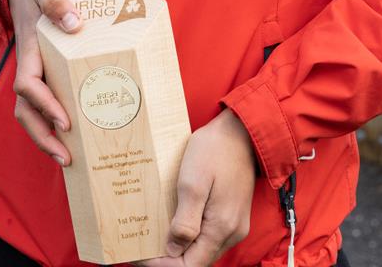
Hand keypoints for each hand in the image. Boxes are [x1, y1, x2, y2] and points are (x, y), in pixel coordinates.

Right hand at [6, 0, 81, 164]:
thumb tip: (73, 24)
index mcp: (30, 49)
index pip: (27, 85)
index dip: (44, 105)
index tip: (65, 122)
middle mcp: (30, 64)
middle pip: (26, 110)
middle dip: (42, 136)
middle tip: (67, 158)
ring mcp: (37, 70)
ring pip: (32, 111)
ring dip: (46, 136)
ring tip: (70, 159)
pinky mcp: (48, 70)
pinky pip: (47, 101)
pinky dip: (55, 121)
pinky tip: (77, 135)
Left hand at [135, 108, 256, 266]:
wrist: (239, 129)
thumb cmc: (215, 150)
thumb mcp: (193, 183)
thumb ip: (185, 221)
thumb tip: (173, 251)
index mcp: (222, 228)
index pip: (190, 266)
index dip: (164, 265)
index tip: (142, 255)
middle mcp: (231, 233)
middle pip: (197, 260)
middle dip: (169, 258)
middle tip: (143, 246)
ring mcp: (234, 224)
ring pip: (203, 249)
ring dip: (179, 247)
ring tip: (155, 235)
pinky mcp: (232, 214)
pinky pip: (209, 235)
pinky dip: (191, 235)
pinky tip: (175, 223)